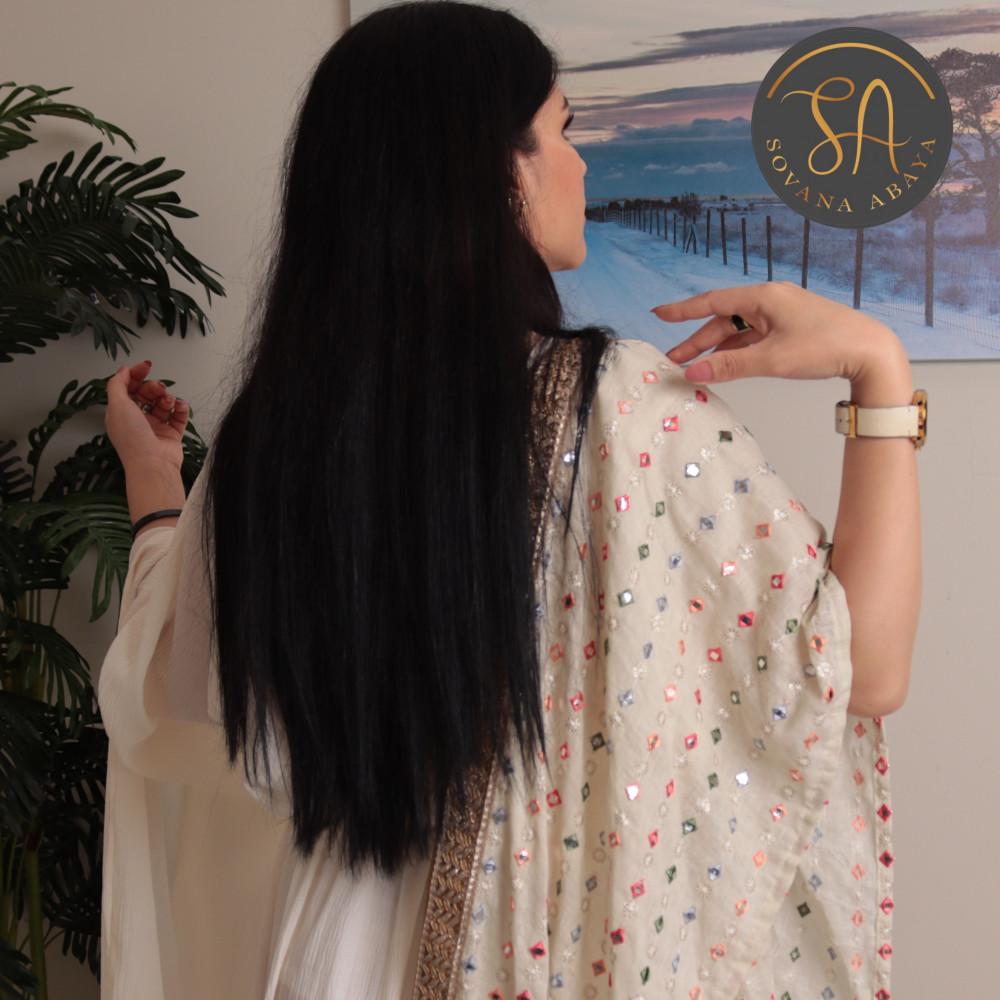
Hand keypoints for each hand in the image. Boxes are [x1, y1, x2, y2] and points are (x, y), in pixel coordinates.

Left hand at [105, 361, 189, 474]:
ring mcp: (155, 427)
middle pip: (147, 394)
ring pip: (163, 403)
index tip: (146, 366)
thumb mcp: (117, 405)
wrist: (153, 464)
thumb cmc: (133, 439)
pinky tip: (180, 406)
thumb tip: (123, 370)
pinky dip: (181, 408)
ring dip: (167, 398)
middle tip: (159, 388)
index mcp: (121, 413)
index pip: (128, 388)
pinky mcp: (172, 434)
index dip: (136, 375)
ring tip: (169, 401)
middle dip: (154, 387)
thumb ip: (117, 384)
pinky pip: (179, 416)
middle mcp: (137, 420)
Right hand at [654, 283, 911, 403]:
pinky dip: (736, 352)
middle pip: (724, 320)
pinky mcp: (790, 330)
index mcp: (764, 297)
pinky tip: (724, 366)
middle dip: (697, 340)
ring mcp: (781, 316)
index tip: (660, 313)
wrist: (870, 352)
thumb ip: (729, 366)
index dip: (684, 310)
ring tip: (694, 367)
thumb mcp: (772, 359)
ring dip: (716, 349)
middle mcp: (770, 301)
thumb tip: (693, 372)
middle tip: (674, 359)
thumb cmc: (826, 346)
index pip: (713, 301)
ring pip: (738, 331)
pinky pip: (754, 339)